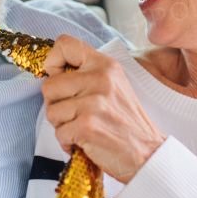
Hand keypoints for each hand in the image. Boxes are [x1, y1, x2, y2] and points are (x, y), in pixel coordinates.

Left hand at [41, 35, 166, 182]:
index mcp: (105, 65)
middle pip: (49, 85)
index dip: (52, 62)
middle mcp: (100, 79)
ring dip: (62, 126)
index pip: (64, 44)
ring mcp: (93, 103)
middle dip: (56, 105)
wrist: (148, 154)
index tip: (58, 77)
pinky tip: (86, 142)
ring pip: (51, 111)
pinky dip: (68, 143)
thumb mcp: (113, 86)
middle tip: (76, 115)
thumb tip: (52, 73)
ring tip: (84, 129)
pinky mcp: (87, 126)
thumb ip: (87, 75)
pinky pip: (58, 133)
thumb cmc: (126, 123)